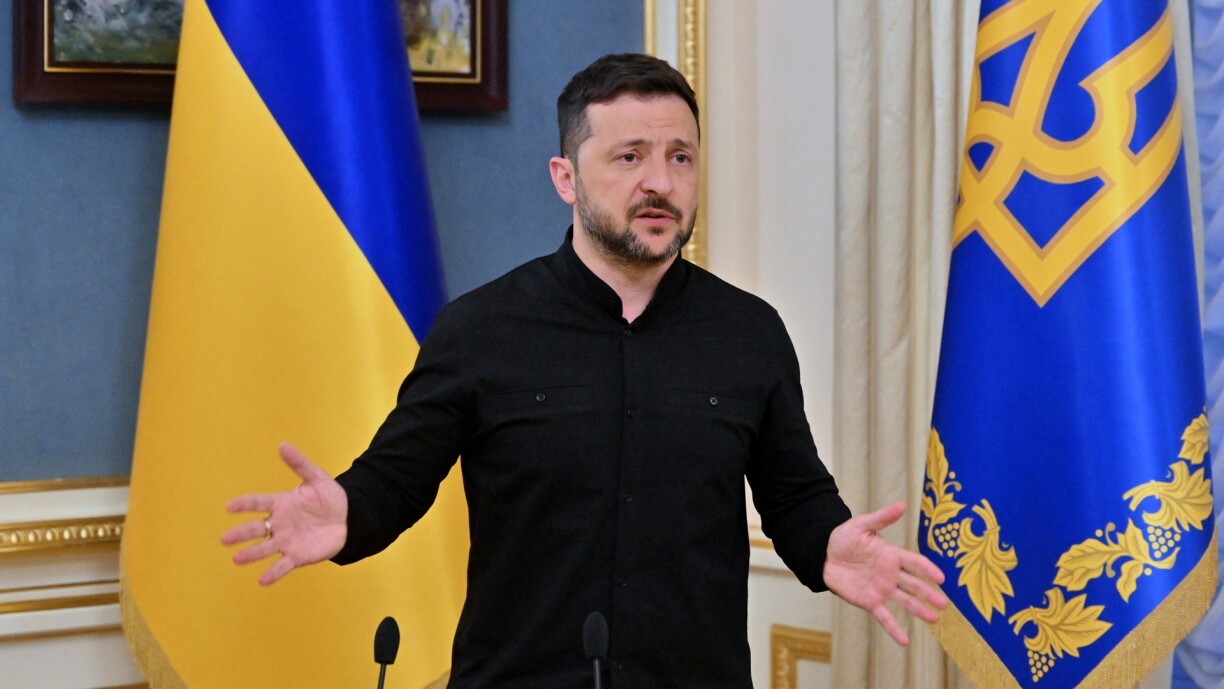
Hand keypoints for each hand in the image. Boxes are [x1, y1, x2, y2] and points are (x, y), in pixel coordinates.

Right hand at [220, 442, 348, 585]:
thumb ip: (299, 464)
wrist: (348, 519)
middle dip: (241, 534)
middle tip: (224, 539)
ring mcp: (286, 541)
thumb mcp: (317, 478)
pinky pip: (282, 566)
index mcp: (281, 503)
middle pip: (256, 529)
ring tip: (237, 559)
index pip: (259, 503)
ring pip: (265, 548)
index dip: (245, 504)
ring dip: (251, 554)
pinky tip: (262, 580)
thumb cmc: (329, 498)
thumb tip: (282, 444)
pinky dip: (273, 573)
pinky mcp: (297, 556)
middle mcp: (279, 524)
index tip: (229, 506)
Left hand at [823, 501, 946, 645]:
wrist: (823, 555)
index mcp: (891, 555)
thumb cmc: (843, 538)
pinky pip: (884, 617)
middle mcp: (891, 574)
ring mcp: (882, 589)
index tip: (941, 578)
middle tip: (945, 603)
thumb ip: (881, 518)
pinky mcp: (870, 602)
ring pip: (905, 601)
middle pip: (914, 584)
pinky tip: (904, 642)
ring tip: (935, 619)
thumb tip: (902, 505)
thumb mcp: (860, 525)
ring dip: (920, 610)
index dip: (927, 569)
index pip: (914, 562)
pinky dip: (894, 629)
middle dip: (929, 593)